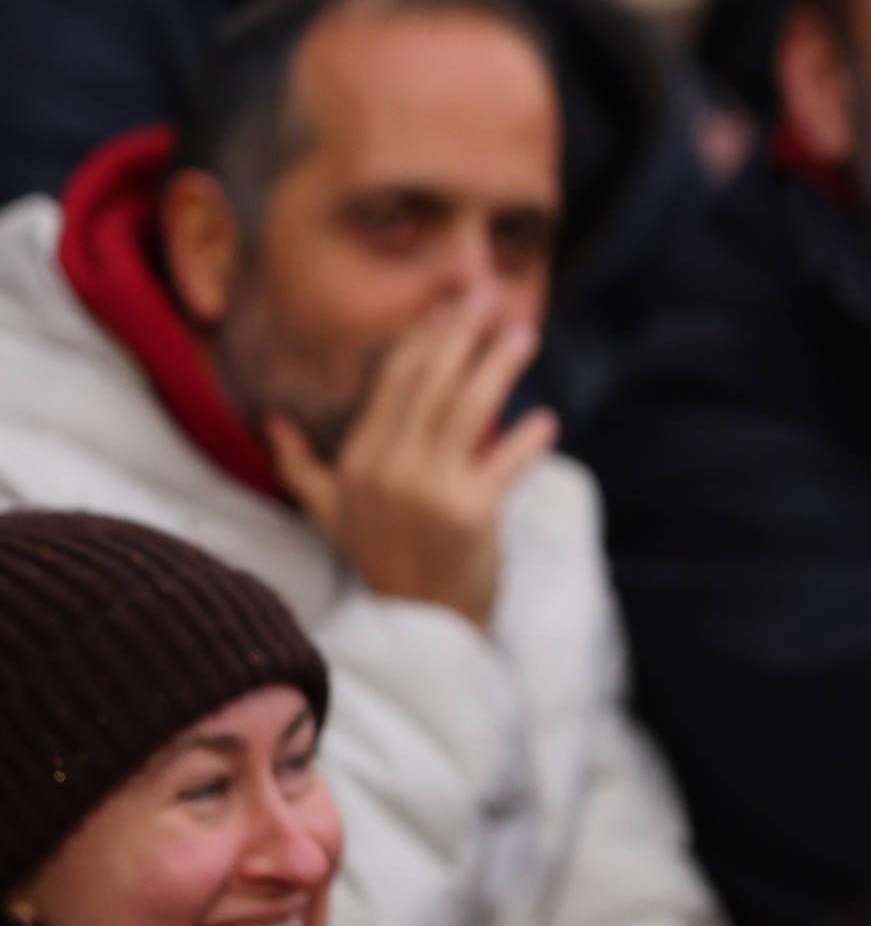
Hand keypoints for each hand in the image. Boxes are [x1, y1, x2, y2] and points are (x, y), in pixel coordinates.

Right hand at [271, 296, 557, 629]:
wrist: (422, 628)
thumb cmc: (381, 562)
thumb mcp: (330, 514)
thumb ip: (301, 466)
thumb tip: (271, 421)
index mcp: (358, 460)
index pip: (393, 382)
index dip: (424, 338)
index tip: (450, 305)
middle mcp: (389, 469)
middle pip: (431, 383)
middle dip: (462, 335)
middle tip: (491, 297)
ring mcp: (430, 491)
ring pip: (469, 411)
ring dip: (500, 366)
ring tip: (524, 335)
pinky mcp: (473, 515)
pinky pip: (506, 463)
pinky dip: (528, 440)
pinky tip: (545, 421)